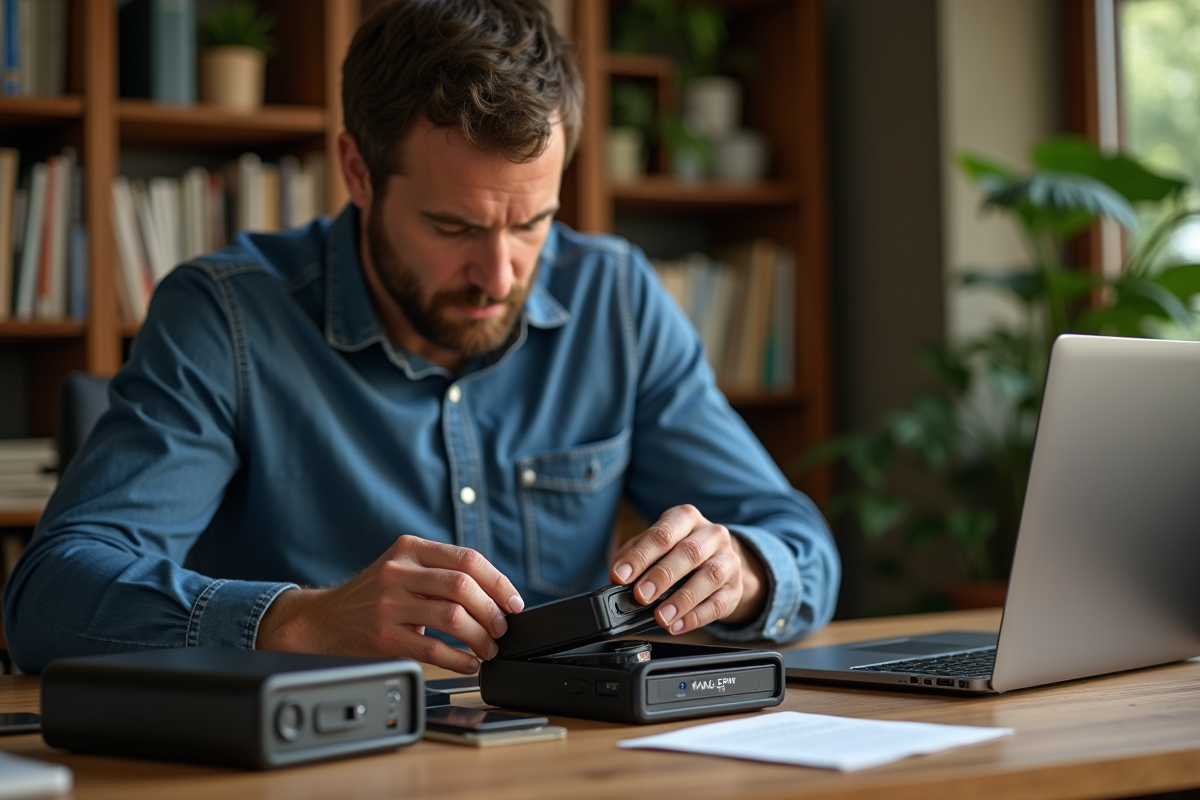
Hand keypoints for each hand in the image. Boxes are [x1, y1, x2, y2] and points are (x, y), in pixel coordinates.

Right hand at [256, 535, 523, 672]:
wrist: (324, 618)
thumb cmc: (374, 594)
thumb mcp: (403, 567)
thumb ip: (441, 571)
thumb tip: (496, 595)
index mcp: (411, 549)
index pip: (468, 559)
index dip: (498, 582)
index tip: (513, 603)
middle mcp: (399, 572)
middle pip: (464, 586)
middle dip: (493, 611)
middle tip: (502, 628)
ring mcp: (389, 604)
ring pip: (452, 618)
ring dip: (480, 637)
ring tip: (488, 648)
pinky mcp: (383, 636)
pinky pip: (432, 650)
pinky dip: (458, 659)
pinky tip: (468, 663)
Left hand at [609, 505, 766, 633]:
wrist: (719, 560)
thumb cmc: (678, 550)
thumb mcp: (654, 545)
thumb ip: (633, 556)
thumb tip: (616, 575)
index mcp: (685, 518)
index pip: (663, 534)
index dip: (640, 556)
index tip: (620, 576)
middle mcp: (711, 535)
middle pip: (688, 553)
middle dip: (661, 576)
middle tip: (640, 595)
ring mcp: (728, 560)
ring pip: (709, 576)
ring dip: (682, 599)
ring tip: (660, 616)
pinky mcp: (735, 588)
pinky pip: (718, 603)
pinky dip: (696, 617)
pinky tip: (677, 625)